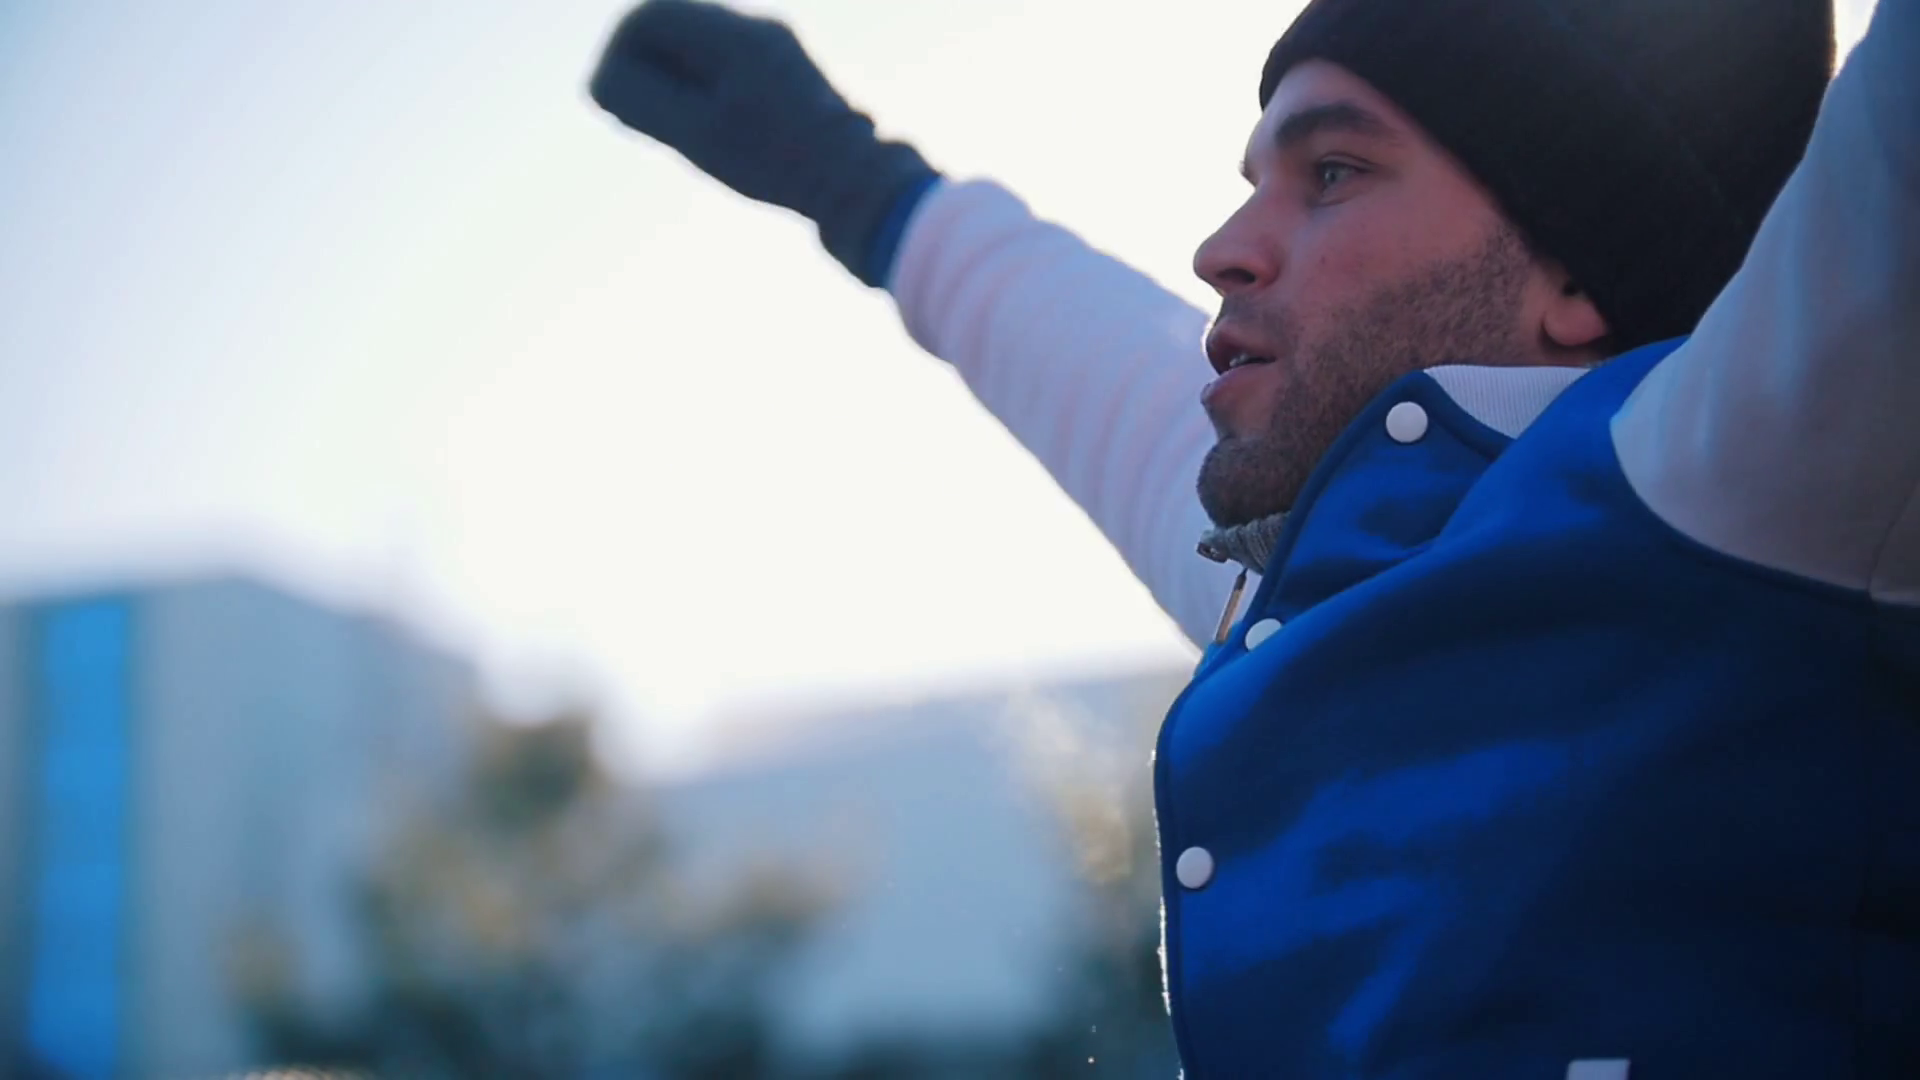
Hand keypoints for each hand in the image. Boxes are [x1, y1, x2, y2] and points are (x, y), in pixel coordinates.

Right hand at [589, 0, 936, 284]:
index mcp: (733, 35)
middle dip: (645, 67)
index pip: (647, 18)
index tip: (610, 99)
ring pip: (704, 50)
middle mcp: (759, 30)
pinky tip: (717, 135)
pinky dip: (708, 92)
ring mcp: (782, 52)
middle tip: (634, 116)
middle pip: (675, 27)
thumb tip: (599, 81)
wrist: (867, 185)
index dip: (616, 55)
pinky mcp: (796, 79)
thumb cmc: (782, 163)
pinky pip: (733, 70)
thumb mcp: (698, 135)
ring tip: (674, 130)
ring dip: (676, 81)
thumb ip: (642, 101)